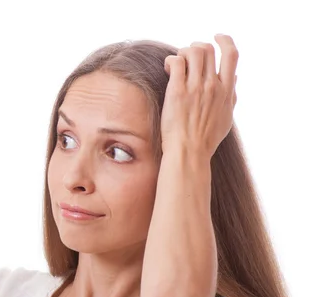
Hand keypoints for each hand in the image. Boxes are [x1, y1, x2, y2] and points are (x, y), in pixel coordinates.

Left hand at [160, 34, 238, 157]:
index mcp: (226, 91)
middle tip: (186, 58)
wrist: (189, 153)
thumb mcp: (226, 117)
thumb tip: (234, 79)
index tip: (216, 38)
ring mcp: (196, 88)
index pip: (232, 54)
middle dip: (196, 48)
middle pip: (208, 49)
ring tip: (176, 64)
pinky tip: (167, 68)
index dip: (224, 40)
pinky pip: (176, 63)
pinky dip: (171, 60)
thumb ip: (231, 96)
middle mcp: (213, 86)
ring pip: (192, 51)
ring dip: (182, 52)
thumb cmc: (205, 139)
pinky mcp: (177, 92)